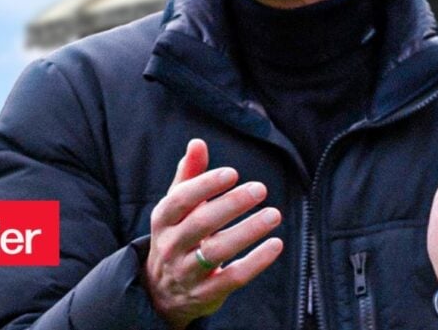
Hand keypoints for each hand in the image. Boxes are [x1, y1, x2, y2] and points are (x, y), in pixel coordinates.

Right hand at [143, 139, 282, 329]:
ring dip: (248, 231)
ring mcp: (187, 272)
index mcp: (163, 220)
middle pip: (201, 224)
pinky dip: (256, 262)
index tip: (232, 173)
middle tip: (260, 188)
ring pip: (217, 251)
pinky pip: (233, 278)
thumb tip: (197, 143)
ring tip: (274, 214)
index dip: (206, 185)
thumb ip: (188, 175)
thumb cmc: (177, 235)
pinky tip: (275, 244)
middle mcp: (171, 246)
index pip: (181, 200)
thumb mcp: (176, 208)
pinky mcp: (206, 294)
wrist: (161, 291)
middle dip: (231, 205)